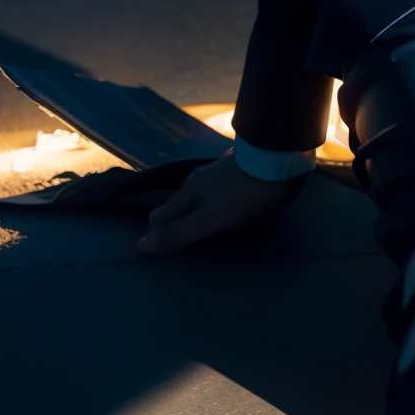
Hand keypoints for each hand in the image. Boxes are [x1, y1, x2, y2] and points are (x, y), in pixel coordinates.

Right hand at [137, 152, 301, 255]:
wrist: (274, 158)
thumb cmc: (242, 195)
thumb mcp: (209, 219)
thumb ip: (178, 233)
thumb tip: (140, 247)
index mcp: (186, 194)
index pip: (159, 219)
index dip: (155, 236)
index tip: (160, 256)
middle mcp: (195, 182)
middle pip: (176, 208)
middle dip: (173, 225)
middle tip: (183, 247)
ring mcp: (215, 174)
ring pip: (195, 198)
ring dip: (195, 213)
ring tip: (207, 232)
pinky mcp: (233, 170)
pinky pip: (215, 191)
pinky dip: (213, 203)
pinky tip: (226, 210)